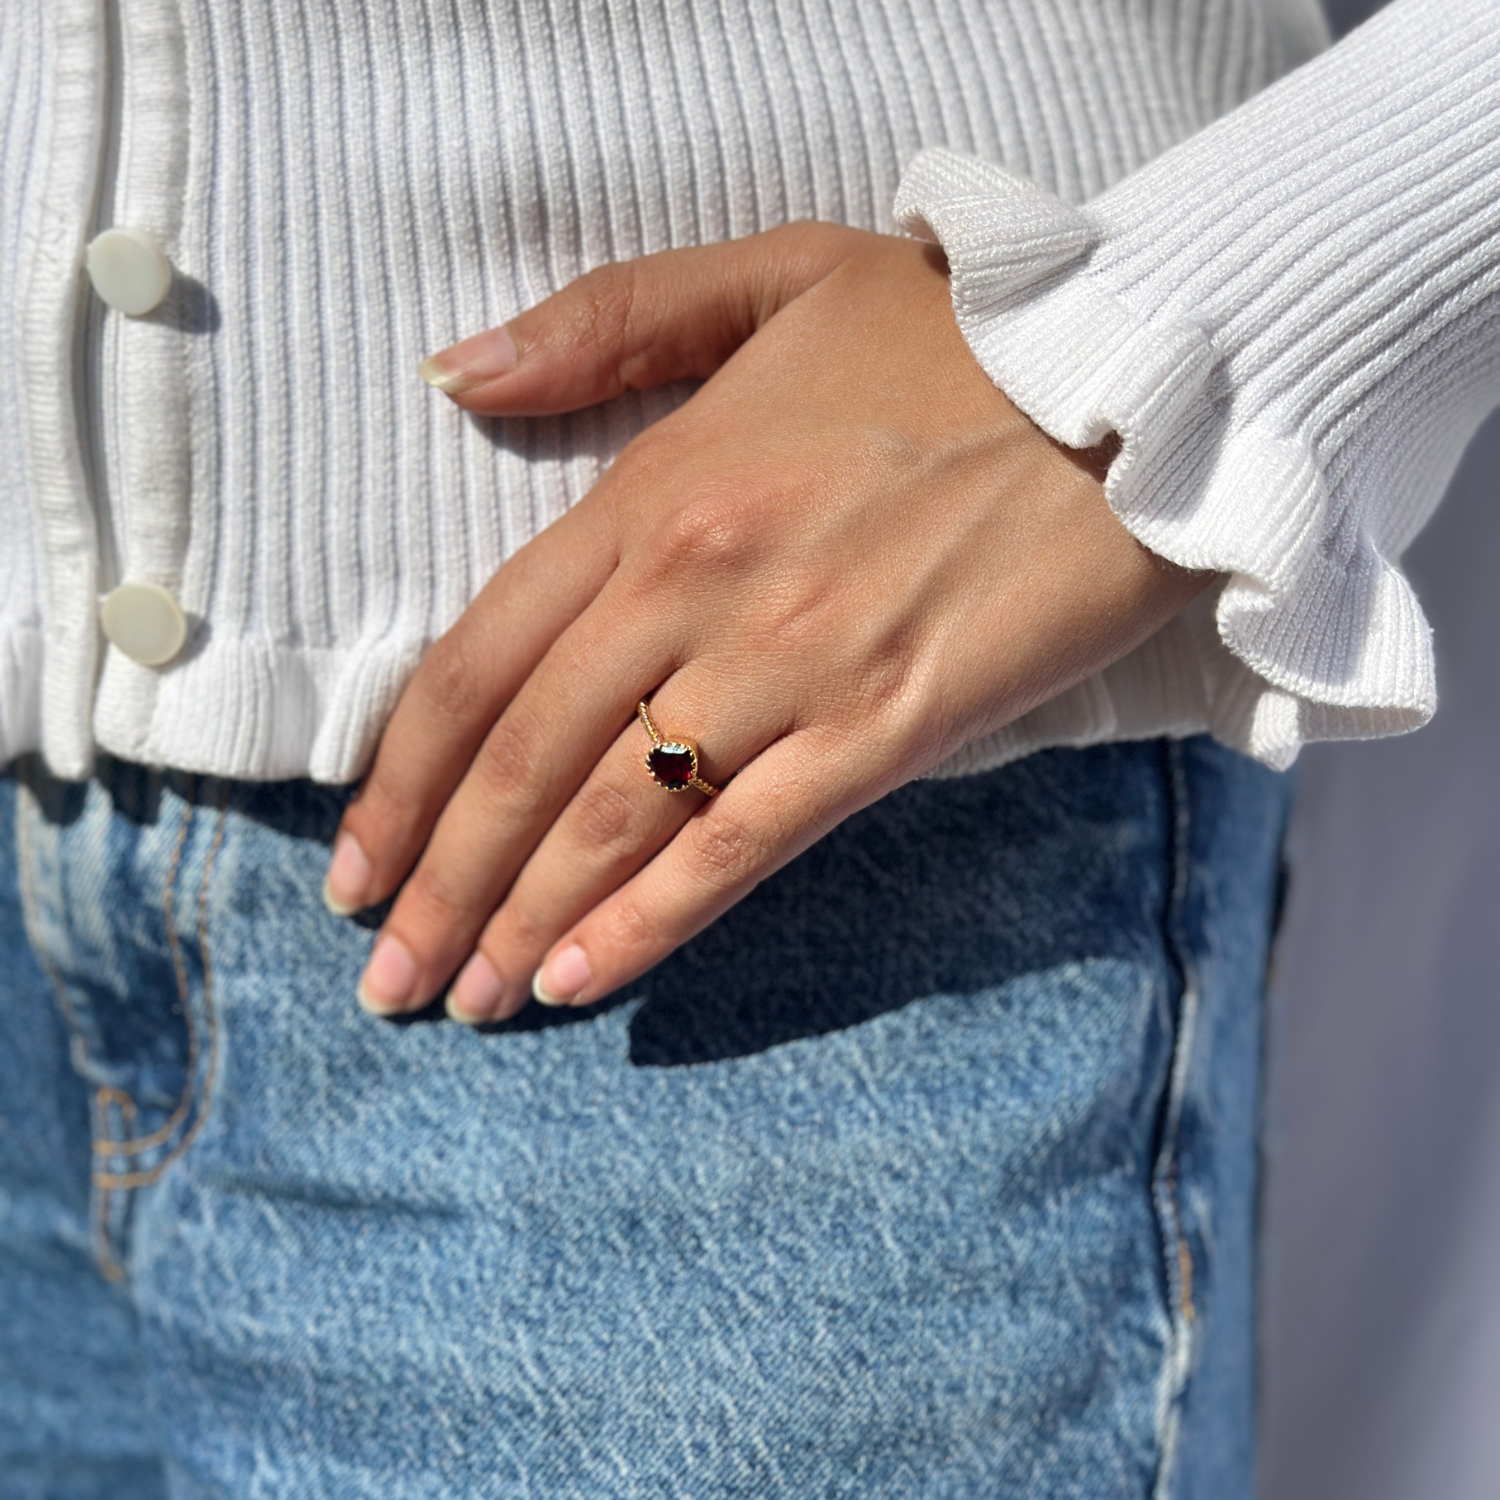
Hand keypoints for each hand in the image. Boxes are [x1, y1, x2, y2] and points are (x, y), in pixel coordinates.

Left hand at [324, 223, 1207, 1020]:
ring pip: (614, 816)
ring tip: (469, 1002)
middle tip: (391, 978)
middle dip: (441, 885)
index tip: (357, 863)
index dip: (398, 777)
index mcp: (653, 488)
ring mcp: (791, 662)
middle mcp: (697, 583)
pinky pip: (741, 842)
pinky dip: (652, 920)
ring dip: (524, 921)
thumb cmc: (955, 332)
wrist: (1139, 379)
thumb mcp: (772, 273)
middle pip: (524, 761)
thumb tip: (452, 375)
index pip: (478, 658)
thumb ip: (603, 322)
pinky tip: (584, 982)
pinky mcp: (888, 726)